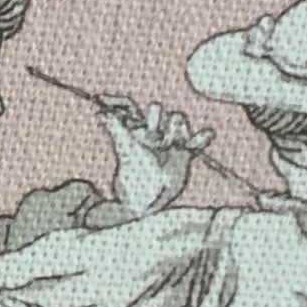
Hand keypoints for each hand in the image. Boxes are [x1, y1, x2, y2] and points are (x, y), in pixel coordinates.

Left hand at [95, 94, 210, 212]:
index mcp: (143, 129)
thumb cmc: (132, 171)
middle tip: (158, 138)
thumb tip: (100, 113)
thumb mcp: (125, 147)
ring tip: (170, 145)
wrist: (145, 194)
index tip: (148, 120)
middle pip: (167, 115)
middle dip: (165, 122)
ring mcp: (171, 143)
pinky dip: (202, 137)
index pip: (151, 111)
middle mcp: (158, 134)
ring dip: (177, 129)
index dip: (152, 112)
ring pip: (180, 124)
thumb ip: (115, 128)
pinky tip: (207, 134)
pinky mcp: (183, 154)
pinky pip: (196, 142)